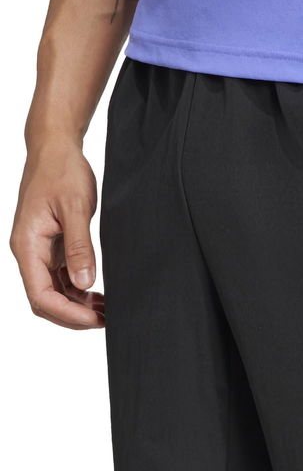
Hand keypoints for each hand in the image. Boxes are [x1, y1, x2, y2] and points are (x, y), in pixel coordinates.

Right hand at [10, 139, 103, 328]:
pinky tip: (99, 295)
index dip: (67, 313)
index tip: (95, 320)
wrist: (56, 149)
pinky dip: (78, 290)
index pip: (41, 295)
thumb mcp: (75, 208)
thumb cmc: (62, 172)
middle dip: (73, 315)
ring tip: (108, 311)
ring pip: (54, 291)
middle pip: (45, 300)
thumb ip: (80, 247)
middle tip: (106, 321)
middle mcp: (29, 252)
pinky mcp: (51, 246)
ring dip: (78, 305)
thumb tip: (84, 283)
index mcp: (27, 245)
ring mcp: (39, 251)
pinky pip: (61, 278)